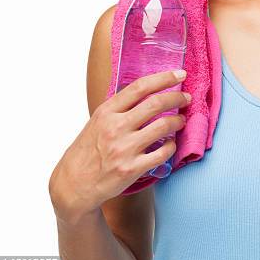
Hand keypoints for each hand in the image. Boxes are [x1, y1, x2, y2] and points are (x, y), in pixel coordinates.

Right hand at [49, 69, 190, 223]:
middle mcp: (115, 128)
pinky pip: (162, 153)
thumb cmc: (88, 150)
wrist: (73, 185)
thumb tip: (149, 91)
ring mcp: (124, 149)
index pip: (140, 87)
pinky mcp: (131, 169)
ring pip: (163, 127)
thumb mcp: (97, 121)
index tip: (180, 74)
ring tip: (181, 120)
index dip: (163, 78)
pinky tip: (170, 144)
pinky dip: (171, 146)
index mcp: (106, 112)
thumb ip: (120, 107)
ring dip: (177, 121)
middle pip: (155, 104)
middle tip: (186, 98)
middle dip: (177, 97)